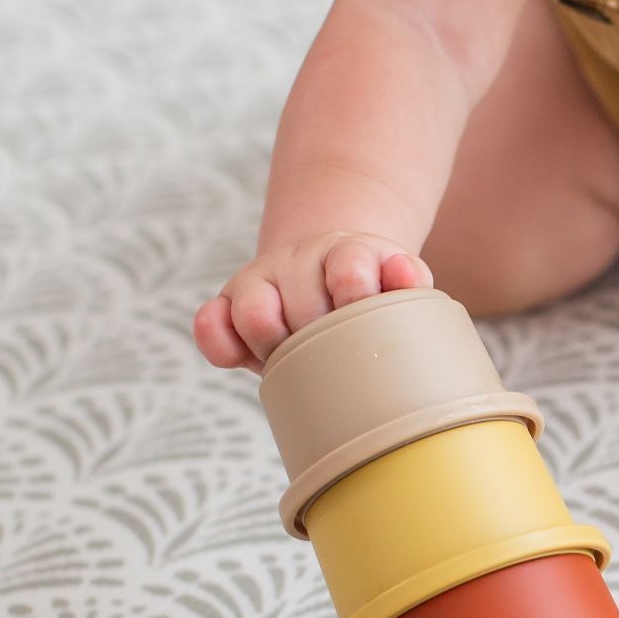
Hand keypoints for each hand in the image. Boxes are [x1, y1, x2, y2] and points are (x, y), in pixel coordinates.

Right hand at [192, 232, 433, 374]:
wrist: (339, 268)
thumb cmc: (375, 296)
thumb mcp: (398, 286)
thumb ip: (408, 283)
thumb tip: (403, 273)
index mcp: (350, 254)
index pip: (349, 273)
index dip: (356, 301)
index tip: (367, 325)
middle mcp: (301, 260)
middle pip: (301, 306)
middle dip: (320, 342)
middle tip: (339, 359)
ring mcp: (262, 278)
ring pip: (254, 314)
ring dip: (275, 347)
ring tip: (297, 362)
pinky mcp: (229, 301)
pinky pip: (210, 323)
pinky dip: (220, 344)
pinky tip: (243, 357)